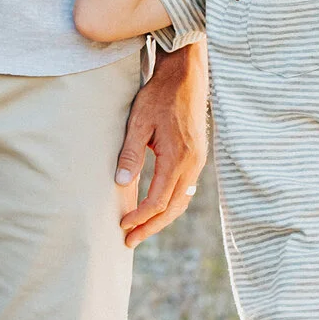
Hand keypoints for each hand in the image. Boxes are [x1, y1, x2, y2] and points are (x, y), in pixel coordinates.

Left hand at [116, 43, 207, 247]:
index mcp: (178, 158)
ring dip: (161, 218)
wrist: (186, 77)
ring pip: (181, 201)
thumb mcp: (138, 122)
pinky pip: (185, 189)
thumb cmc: (159, 96)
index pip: (159, 200)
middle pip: (173, 208)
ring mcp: (197, 162)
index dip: (140, 217)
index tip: (122, 225)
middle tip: (129, 242)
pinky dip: (171, 204)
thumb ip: (130, 153)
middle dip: (150, 227)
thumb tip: (120, 183)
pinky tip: (157, 208)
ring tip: (141, 231)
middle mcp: (192, 164)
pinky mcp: (196, 157)